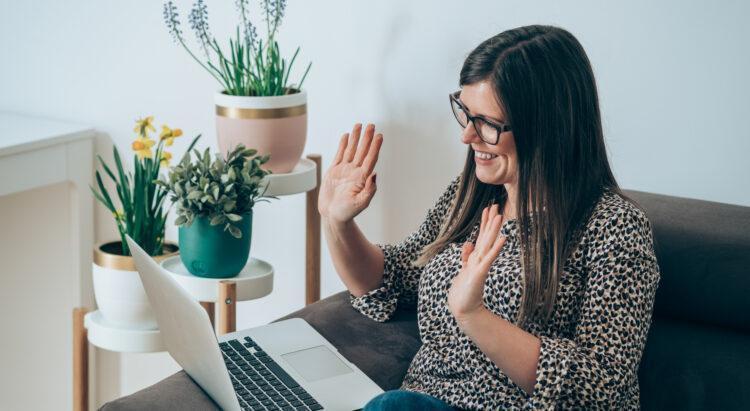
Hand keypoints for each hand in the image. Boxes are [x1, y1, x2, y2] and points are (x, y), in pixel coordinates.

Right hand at [318, 123, 382, 223]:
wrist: (332, 216)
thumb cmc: (347, 213)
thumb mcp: (360, 203)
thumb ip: (369, 190)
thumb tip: (375, 174)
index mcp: (362, 178)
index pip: (370, 159)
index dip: (375, 147)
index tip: (379, 136)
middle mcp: (355, 172)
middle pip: (362, 151)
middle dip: (367, 138)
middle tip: (371, 125)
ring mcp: (344, 170)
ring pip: (351, 150)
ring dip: (356, 138)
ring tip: (359, 125)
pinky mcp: (334, 171)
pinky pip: (340, 154)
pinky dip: (343, 145)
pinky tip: (347, 136)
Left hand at [448, 203, 507, 321]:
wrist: (465, 309)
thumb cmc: (464, 292)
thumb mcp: (464, 269)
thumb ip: (466, 256)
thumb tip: (469, 243)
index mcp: (476, 258)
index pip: (481, 237)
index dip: (484, 223)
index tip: (488, 209)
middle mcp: (480, 260)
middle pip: (486, 237)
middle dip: (490, 221)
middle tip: (496, 205)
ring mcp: (481, 265)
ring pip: (488, 244)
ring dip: (493, 230)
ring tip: (499, 216)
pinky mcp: (480, 273)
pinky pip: (489, 258)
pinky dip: (495, 248)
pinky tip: (502, 238)